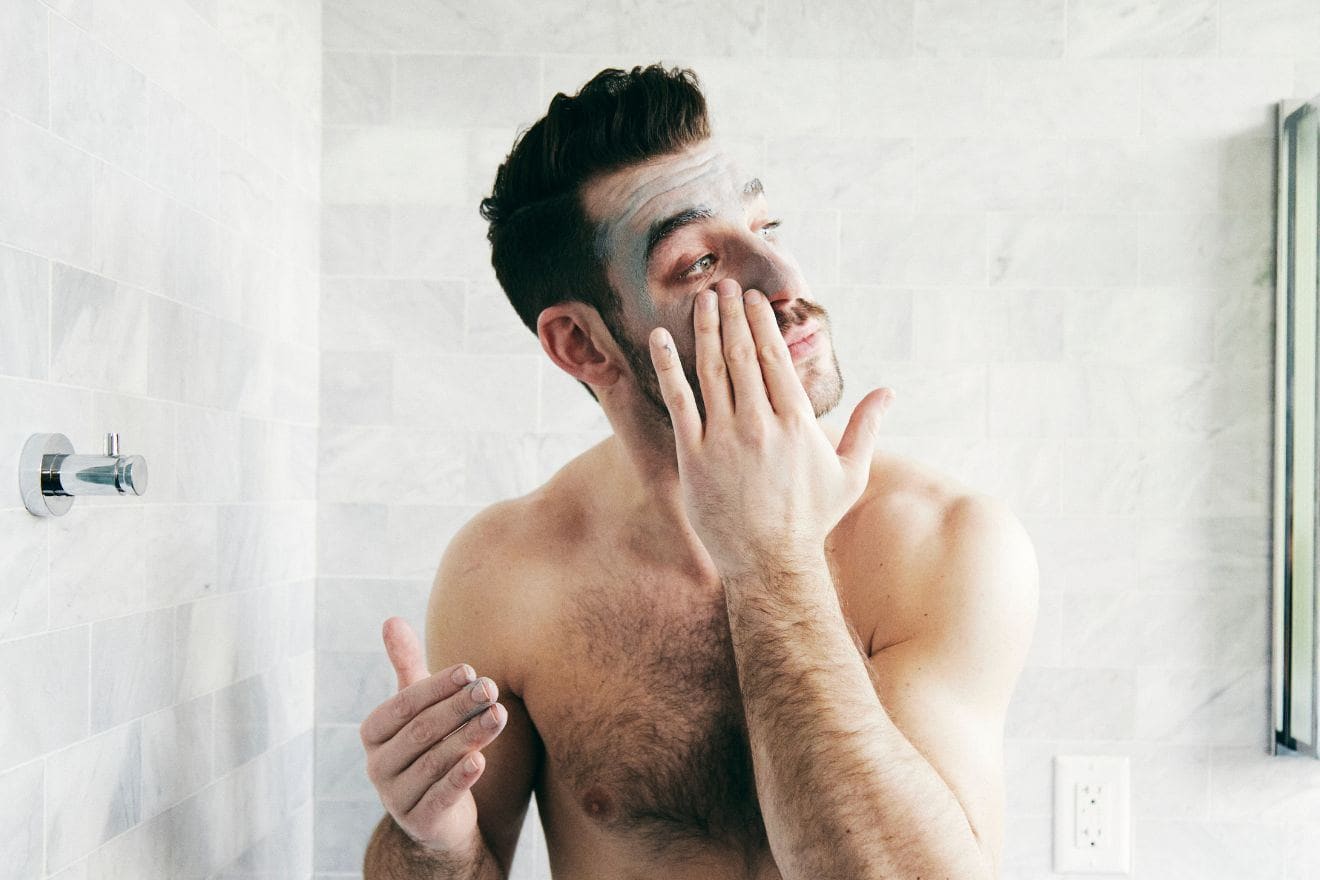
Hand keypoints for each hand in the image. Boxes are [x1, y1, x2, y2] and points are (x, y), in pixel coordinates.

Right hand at [359, 617, 507, 853]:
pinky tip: (480, 760)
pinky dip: (460, 778)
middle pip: (421, 731)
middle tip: (491, 689)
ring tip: (498, 716)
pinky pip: (440, 797)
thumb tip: (391, 619)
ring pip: (434, 761)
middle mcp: (378, 766)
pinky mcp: (420, 822)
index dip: (436, 686)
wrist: (438, 815)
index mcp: (373, 733)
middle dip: (458, 707)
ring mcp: (395, 797)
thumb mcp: (417, 708)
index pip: (403, 705)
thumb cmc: (428, 745)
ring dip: (468, 736)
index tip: (470, 671)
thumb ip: (406, 666)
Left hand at [647, 277, 894, 578]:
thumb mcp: (849, 474)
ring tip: (702, 301)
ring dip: (705, 329)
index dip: (761, 324)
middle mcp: (760, 422)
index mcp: (796, 421)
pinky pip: (679, 401)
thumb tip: (888, 391)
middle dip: (732, 316)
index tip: (752, 301)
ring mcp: (725, 438)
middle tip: (724, 287)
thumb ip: (866, 427)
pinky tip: (659, 339)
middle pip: (741, 354)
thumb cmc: (810, 520)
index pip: (775, 358)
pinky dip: (667, 366)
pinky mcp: (695, 456)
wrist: (770, 562)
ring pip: (711, 369)